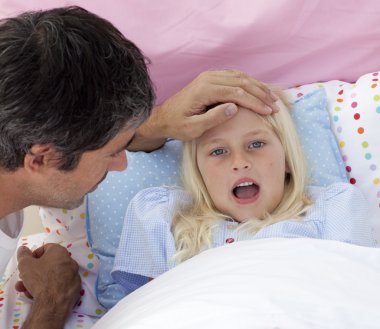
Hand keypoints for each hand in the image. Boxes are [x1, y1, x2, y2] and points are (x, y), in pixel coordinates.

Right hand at [16, 243, 80, 328]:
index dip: (34, 255)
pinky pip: (60, 285)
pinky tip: (37, 295)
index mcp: (60, 252)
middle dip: (34, 272)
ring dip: (38, 281)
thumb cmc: (40, 278)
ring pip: (53, 276)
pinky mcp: (74, 288)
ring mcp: (74, 275)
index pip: (46, 248)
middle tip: (24, 278)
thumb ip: (23, 255)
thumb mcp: (26, 265)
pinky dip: (49, 288)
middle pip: (49, 264)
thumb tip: (23, 249)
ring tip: (25, 289)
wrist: (53, 302)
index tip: (27, 264)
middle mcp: (70, 261)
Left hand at [128, 70, 278, 150]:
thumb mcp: (193, 128)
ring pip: (240, 77)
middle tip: (275, 105)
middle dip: (260, 94)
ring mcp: (209, 76)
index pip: (236, 92)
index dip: (255, 102)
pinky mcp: (211, 79)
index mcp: (204, 90)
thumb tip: (234, 107)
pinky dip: (248, 83)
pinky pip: (234, 76)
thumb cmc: (177, 125)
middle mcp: (208, 78)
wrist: (164, 117)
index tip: (269, 111)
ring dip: (257, 87)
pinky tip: (258, 90)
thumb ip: (213, 118)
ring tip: (272, 98)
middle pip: (241, 82)